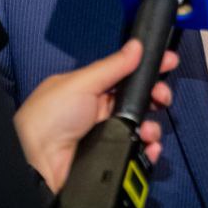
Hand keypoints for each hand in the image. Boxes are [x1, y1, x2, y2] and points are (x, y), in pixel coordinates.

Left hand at [13, 40, 178, 193]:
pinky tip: (150, 148)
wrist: (38, 162)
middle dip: (156, 97)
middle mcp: (100, 112)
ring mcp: (107, 137)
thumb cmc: (52, 115)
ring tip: (148, 130)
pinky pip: (138, 154)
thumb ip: (112, 66)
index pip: (125, 76)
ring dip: (153, 127)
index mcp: (90, 90)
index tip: (170, 61)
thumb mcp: (81, 83)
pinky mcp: (112, 159)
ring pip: (141, 129)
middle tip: (162, 97)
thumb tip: (137, 45)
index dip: (147, 69)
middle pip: (138, 102)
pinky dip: (148, 152)